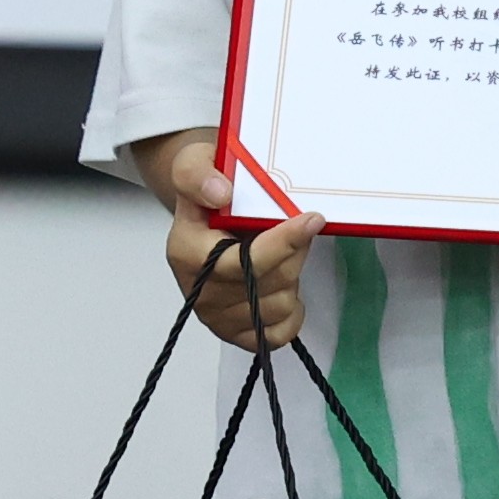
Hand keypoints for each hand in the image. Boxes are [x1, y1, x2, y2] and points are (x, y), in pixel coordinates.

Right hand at [130, 133, 318, 350]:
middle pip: (270, 282)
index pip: (242, 261)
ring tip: (281, 254)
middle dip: (294, 252)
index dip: (283, 243)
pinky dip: (291, 312)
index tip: (312, 220)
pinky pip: (279, 334)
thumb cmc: (205, 190)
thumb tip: (220, 194)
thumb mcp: (193, 163)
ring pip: (281, 305)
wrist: (202, 213)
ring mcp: (217, 318)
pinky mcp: (235, 335)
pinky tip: (283, 285)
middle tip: (297, 227)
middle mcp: (200, 292)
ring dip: (292, 277)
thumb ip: (197, 174)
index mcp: (186, 252)